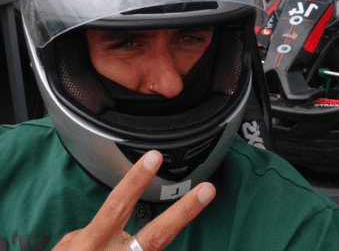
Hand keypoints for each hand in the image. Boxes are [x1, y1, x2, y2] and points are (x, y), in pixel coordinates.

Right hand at [53, 151, 215, 250]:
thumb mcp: (69, 248)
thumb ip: (98, 231)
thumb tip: (120, 225)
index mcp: (92, 243)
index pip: (117, 206)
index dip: (136, 181)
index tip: (154, 157)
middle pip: (156, 235)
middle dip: (184, 212)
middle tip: (208, 190)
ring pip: (157, 248)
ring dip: (176, 227)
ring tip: (186, 210)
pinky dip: (149, 246)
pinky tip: (146, 236)